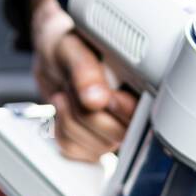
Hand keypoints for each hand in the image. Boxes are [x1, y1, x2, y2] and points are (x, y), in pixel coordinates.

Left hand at [28, 0, 137, 161]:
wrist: (51, 53)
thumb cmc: (71, 47)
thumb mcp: (74, 48)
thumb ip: (86, 72)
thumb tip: (95, 99)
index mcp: (138, 89)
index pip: (144, 116)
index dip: (123, 109)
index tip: (105, 95)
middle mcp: (129, 117)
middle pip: (115, 134)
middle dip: (86, 109)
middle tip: (77, 84)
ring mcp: (111, 135)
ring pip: (92, 144)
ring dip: (70, 116)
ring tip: (69, 92)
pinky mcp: (89, 146)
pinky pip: (73, 149)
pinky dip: (60, 127)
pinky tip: (64, 108)